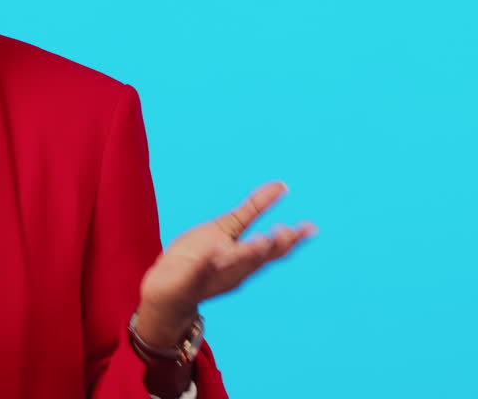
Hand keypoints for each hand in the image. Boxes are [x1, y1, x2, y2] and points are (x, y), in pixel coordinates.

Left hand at [137, 181, 315, 340]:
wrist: (167, 291)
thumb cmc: (199, 256)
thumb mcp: (229, 227)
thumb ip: (254, 208)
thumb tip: (282, 185)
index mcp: (246, 257)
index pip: (274, 249)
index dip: (292, 240)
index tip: (310, 228)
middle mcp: (234, 269)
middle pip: (259, 259)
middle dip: (273, 247)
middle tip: (286, 233)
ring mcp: (211, 276)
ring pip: (233, 266)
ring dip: (247, 254)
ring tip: (260, 242)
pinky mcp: (188, 280)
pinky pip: (197, 272)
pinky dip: (205, 263)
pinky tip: (213, 252)